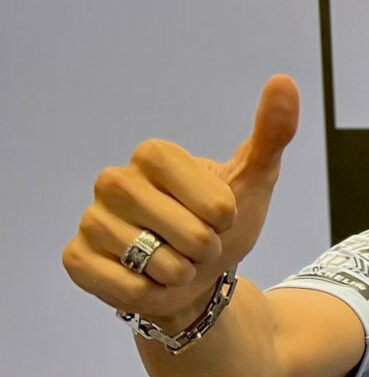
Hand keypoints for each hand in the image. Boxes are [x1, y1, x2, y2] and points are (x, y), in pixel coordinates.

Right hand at [63, 76, 298, 331]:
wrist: (194, 278)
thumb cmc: (221, 226)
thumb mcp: (253, 181)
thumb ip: (272, 134)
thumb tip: (285, 81)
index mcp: (153, 156)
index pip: (212, 200)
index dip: (225, 218)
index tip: (220, 216)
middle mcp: (113, 181)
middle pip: (190, 235)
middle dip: (208, 251)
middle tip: (198, 246)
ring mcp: (91, 219)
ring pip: (159, 265)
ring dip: (182, 275)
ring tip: (174, 263)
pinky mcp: (77, 258)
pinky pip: (128, 289)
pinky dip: (152, 295)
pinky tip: (148, 282)